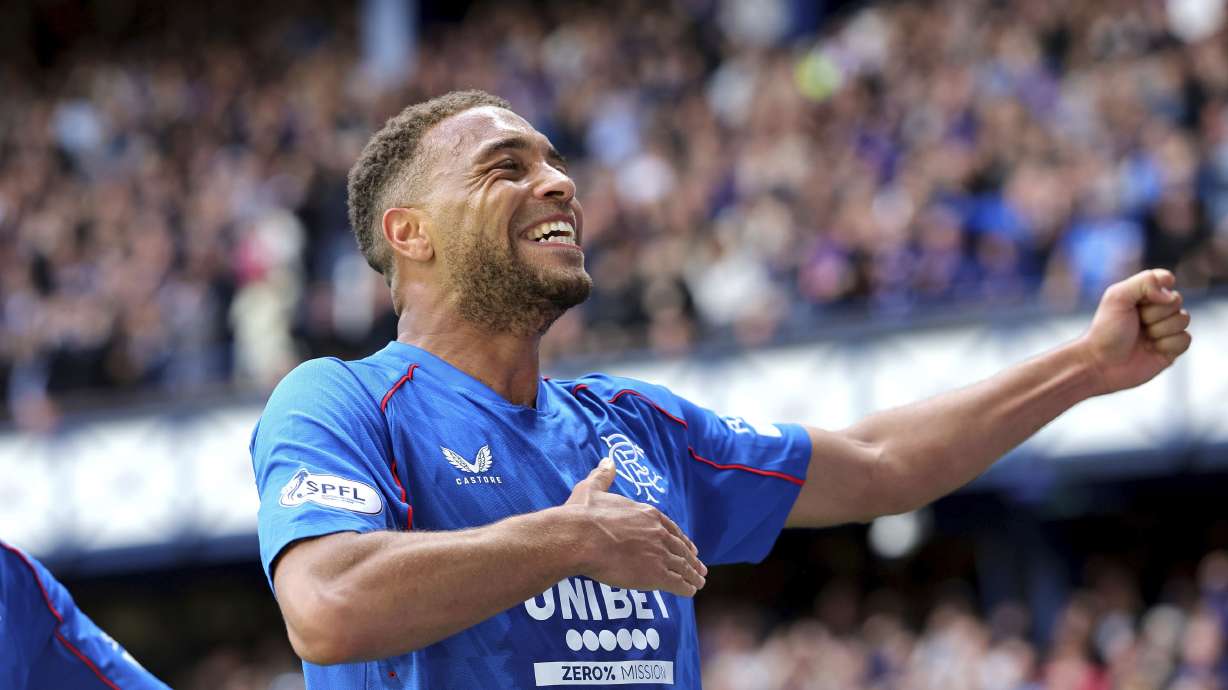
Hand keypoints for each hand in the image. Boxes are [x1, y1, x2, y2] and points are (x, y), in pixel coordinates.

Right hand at [562, 459, 706, 596]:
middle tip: (699, 567)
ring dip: (693, 575)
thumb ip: (603, 476)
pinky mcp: (655, 574)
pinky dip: (686, 588)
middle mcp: (658, 533)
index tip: (689, 545)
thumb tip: (608, 461)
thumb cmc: (584, 515)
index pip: (670, 527)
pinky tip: (690, 592)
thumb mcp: (593, 489)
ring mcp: (659, 554)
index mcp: (647, 514)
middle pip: (680, 548)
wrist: (580, 537)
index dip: (680, 538)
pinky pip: (677, 583)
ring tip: (699, 582)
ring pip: (683, 566)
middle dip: (691, 559)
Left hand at [1079, 268, 1191, 394]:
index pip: (1166, 280)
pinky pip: (1186, 339)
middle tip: (1136, 323)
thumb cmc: (1106, 330)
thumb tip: (1171, 293)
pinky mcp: (1171, 349)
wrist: (1102, 364)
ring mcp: (1165, 330)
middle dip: (1154, 313)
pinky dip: (1168, 344)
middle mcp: (1156, 310)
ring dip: (1160, 329)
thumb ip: (1145, 282)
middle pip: (1176, 300)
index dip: (1158, 290)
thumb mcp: (1117, 297)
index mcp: (1142, 295)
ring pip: (1183, 319)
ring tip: (1143, 338)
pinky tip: (1152, 349)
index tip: (1140, 301)